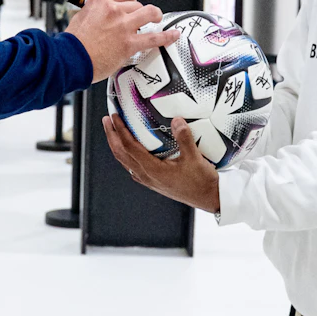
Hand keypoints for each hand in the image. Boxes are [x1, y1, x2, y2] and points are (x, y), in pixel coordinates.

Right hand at [65, 0, 180, 82]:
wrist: (70, 59)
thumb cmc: (73, 43)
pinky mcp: (129, 43)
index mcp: (101, 1)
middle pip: (136, 4)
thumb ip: (96, 13)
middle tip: (137, 21)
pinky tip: (174, 35)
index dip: (131, 2)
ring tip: (158, 19)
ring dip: (155, 16)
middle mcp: (114, 9)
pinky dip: (167, 36)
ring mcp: (123, 26)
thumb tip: (103, 16)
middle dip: (138, 13)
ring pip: (148, 13)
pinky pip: (154, 37)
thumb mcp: (81, 18)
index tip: (131, 7)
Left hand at [103, 114, 220, 212]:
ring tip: (114, 131)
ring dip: (117, 145)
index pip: (129, 147)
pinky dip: (126, 155)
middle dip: (112, 136)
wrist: (209, 198)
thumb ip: (184, 138)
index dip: (120, 131)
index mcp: (153, 170)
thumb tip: (176, 119)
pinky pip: (132, 167)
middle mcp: (146, 176)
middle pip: (121, 154)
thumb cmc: (202, 181)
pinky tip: (130, 150)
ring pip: (125, 161)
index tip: (114, 117)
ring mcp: (148, 180)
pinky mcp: (153, 182)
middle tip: (106, 120)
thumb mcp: (195, 158)